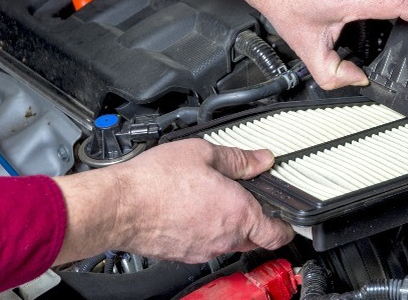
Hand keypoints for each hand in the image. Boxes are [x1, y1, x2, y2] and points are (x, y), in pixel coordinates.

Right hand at [52, 139, 293, 263]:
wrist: (120, 205)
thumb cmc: (157, 181)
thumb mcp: (204, 153)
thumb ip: (239, 158)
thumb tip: (262, 159)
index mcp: (239, 213)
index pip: (278, 233)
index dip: (287, 224)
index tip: (287, 214)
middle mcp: (225, 237)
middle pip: (256, 239)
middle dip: (258, 222)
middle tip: (249, 199)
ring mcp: (203, 249)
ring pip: (229, 242)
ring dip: (229, 225)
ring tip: (214, 199)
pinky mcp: (183, 254)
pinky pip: (205, 244)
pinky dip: (206, 230)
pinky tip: (192, 209)